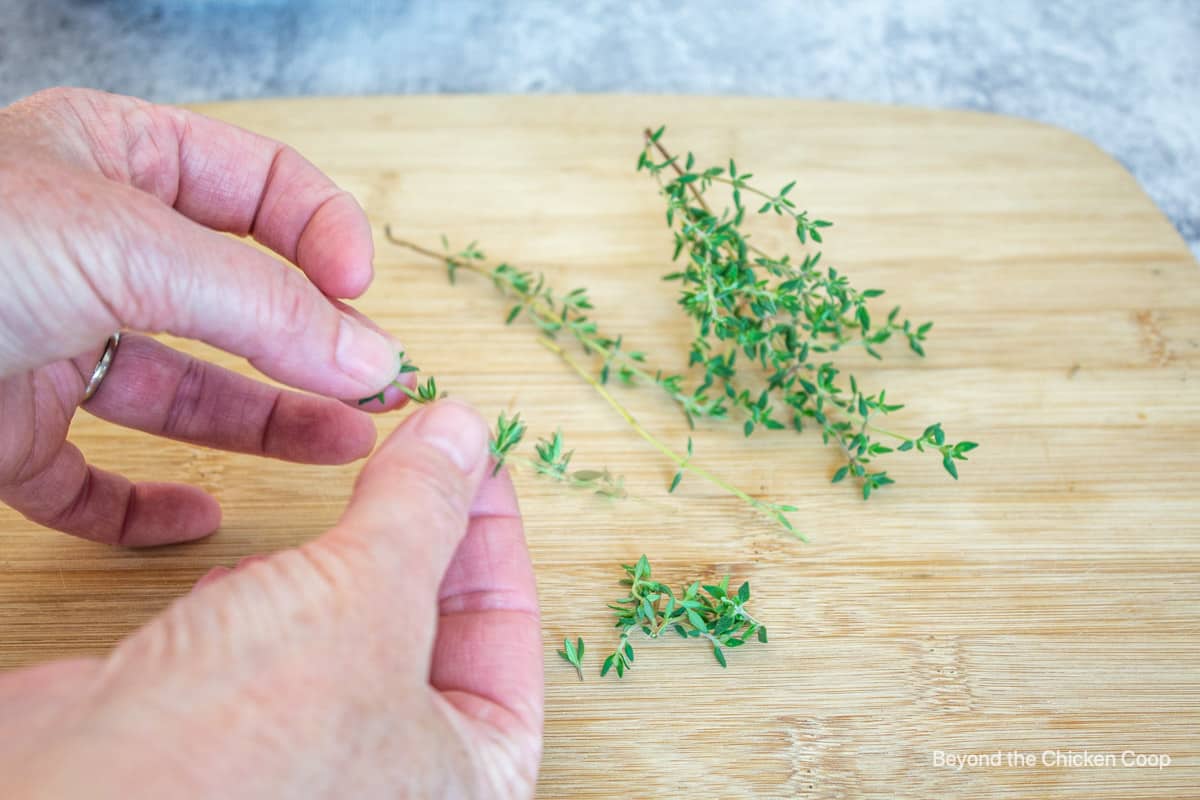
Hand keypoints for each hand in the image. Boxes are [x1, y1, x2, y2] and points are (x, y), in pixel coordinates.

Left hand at [0, 87, 409, 544]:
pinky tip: (195, 519)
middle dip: (312, 345)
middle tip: (380, 391)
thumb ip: (262, 305)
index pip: (256, 186)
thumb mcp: (121, 244)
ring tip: (341, 449)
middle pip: (234, 300)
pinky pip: (89, 477)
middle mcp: (84, 251)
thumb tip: (371, 356)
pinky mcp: (2, 432)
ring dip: (263, 425)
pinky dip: (142, 507)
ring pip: (181, 393)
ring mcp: (46, 343)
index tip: (359, 294)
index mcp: (111, 162)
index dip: (321, 233)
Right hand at [0, 400, 543, 797]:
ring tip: (351, 502)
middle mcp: (398, 777)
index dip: (494, 534)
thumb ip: (421, 509)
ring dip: (346, 564)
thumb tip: (463, 433)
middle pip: (435, 627)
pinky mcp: (231, 740)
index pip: (510, 633)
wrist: (75, 796)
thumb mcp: (365, 597)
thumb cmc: (243, 749)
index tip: (477, 461)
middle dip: (421, 537)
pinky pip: (276, 653)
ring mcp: (311, 760)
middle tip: (418, 455)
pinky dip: (269, 603)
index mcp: (471, 775)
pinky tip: (250, 575)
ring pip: (352, 632)